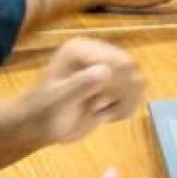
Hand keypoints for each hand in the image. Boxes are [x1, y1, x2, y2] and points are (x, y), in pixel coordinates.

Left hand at [22, 38, 145, 145]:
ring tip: (100, 112)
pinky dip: (126, 108)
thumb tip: (106, 71)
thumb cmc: (43, 113)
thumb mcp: (58, 100)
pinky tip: (107, 116)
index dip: (117, 85)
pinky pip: (135, 93)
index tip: (99, 105)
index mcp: (81, 49)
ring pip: (137, 81)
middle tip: (98, 109)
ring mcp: (106, 68)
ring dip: (124, 102)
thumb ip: (80, 85)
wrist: (39, 128)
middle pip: (131, 68)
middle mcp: (96, 53)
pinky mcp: (113, 84)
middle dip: (120, 94)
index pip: (118, 60)